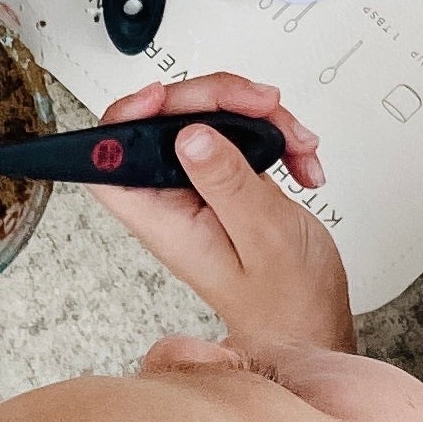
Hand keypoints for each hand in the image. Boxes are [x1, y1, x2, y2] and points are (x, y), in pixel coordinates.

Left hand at [88, 73, 353, 352]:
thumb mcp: (263, 237)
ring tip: (294, 141)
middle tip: (259, 104)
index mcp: (165, 221)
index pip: (109, 163)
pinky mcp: (230, 182)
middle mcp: (176, 203)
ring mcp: (203, 190)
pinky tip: (300, 159)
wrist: (313, 323)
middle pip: (167, 124)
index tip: (162, 97)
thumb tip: (189, 136)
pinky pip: (241, 137)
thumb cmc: (287, 302)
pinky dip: (276, 137)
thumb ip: (226, 183)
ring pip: (210, 122)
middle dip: (217, 100)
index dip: (124, 120)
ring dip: (258, 118)